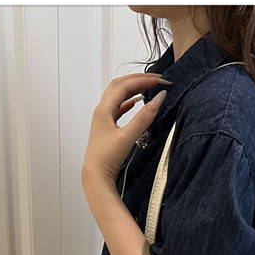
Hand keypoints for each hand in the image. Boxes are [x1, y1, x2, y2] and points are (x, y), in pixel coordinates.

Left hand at [81, 73, 167, 187]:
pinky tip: (136, 102)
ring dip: (133, 88)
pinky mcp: (108, 127)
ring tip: (148, 86)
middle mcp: (102, 111)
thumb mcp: (127, 137)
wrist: (96, 175)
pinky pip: (118, 107)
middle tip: (155, 79)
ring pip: (118, 95)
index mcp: (104, 109)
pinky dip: (128, 100)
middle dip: (137, 79)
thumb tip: (157, 100)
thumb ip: (143, 118)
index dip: (142, 80)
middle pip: (119, 85)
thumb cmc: (106, 158)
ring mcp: (104, 118)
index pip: (124, 85)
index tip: (158, 80)